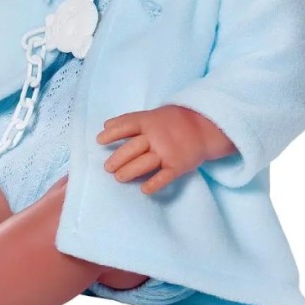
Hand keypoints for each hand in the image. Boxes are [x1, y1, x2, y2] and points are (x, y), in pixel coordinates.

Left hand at [96, 106, 236, 193]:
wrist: (205, 127)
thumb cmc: (174, 122)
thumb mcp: (154, 114)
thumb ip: (132, 121)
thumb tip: (106, 125)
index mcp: (149, 121)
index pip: (126, 125)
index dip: (111, 133)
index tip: (99, 141)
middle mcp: (156, 136)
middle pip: (132, 148)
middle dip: (117, 159)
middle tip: (108, 168)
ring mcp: (167, 151)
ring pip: (144, 163)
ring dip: (129, 172)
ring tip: (119, 178)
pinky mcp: (178, 165)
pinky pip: (164, 177)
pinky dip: (153, 184)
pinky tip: (144, 189)